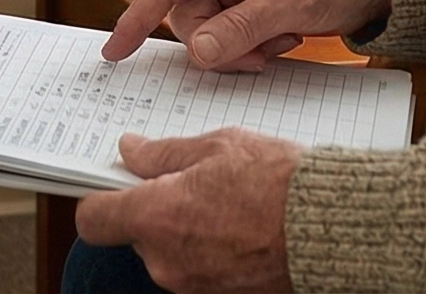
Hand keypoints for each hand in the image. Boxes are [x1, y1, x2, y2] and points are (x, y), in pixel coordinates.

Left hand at [74, 129, 299, 292]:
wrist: (332, 229)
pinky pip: (197, 268)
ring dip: (185, 229)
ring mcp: (193, 284)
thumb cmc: (278, 182)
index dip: (101, 198)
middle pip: (135, 235)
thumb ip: (163, 154)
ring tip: (226, 201)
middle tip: (191, 180)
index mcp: (156, 216)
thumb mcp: (218, 146)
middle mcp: (166, 259)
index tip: (116, 182)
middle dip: (155, 209)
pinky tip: (239, 225)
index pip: (94, 219)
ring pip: (168, 252)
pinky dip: (209, 249)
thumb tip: (130, 151)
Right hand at [103, 0, 390, 69]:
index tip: (115, 50)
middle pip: (188, 18)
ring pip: (209, 34)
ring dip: (243, 48)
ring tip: (283, 37)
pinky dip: (255, 47)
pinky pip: (230, 38)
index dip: (136, 17)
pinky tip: (286, 36)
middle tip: (262, 51)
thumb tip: (199, 52)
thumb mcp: (292, 0)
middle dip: (221, 43)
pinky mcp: (248, 4)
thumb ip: (242, 27)